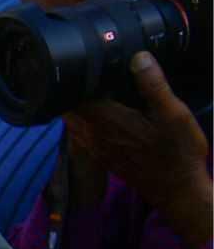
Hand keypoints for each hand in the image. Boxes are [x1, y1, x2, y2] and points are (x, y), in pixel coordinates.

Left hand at [65, 51, 211, 245]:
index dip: (75, 79)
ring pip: (73, 121)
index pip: (73, 96)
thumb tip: (138, 57)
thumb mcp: (173, 114)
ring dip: (78, 106)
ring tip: (95, 89)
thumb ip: (153, 86)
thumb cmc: (178, 152)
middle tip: (90, 73)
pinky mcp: (100, 156)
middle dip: (74, 90)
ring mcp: (94, 147)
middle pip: (69, 107)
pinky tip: (102, 112)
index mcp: (106, 120)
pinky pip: (81, 133)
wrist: (178, 190)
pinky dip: (84, 120)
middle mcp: (93, 135)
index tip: (81, 64)